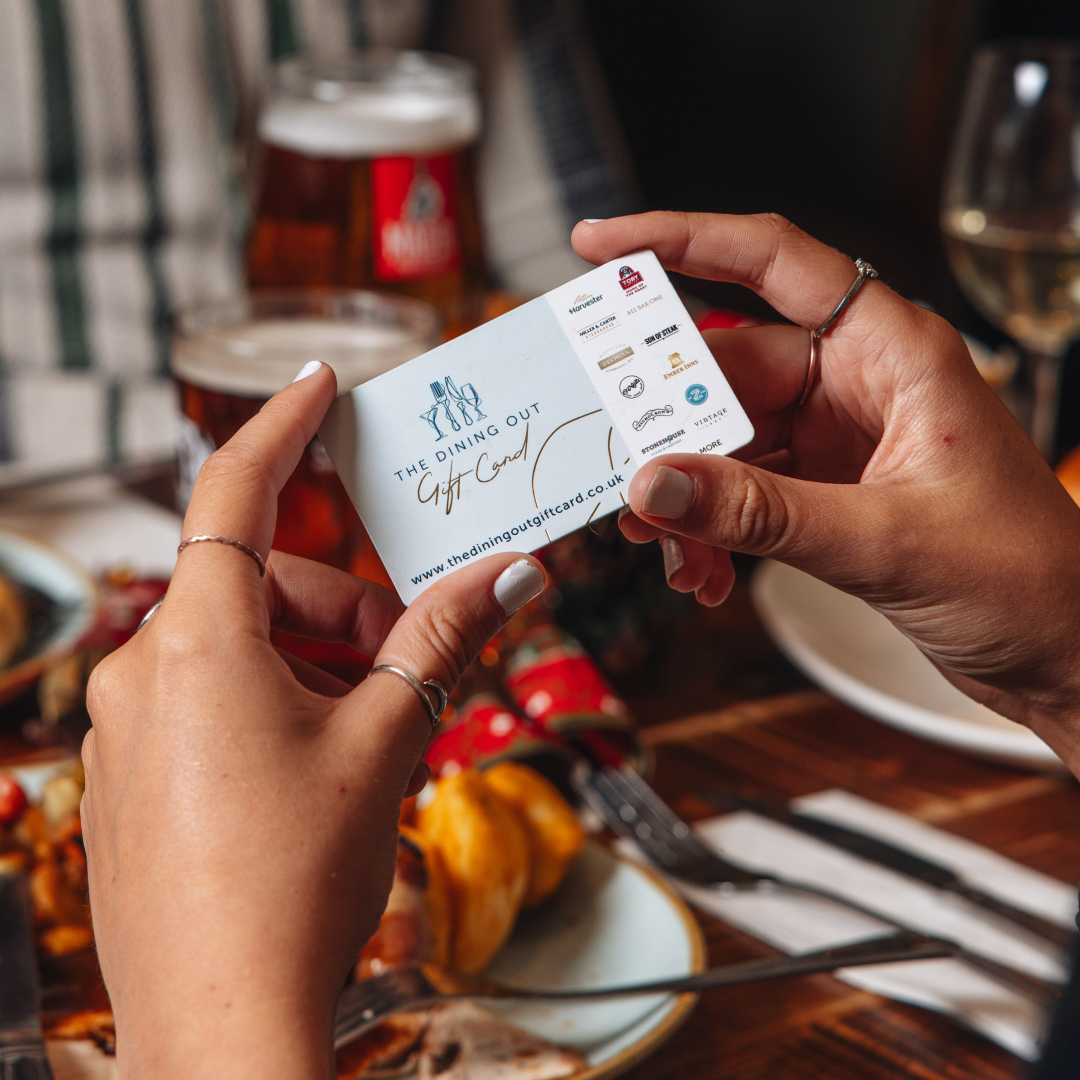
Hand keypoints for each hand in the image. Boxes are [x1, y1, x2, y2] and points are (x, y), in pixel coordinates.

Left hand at [80, 363, 545, 1078]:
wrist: (224, 1028)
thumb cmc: (296, 881)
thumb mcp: (385, 743)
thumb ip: (444, 642)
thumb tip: (513, 576)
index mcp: (194, 644)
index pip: (232, 493)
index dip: (279, 428)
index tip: (316, 387)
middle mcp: (141, 674)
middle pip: (261, 590)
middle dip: (348, 615)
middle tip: (410, 671)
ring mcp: (125, 730)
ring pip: (240, 650)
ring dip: (317, 668)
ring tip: (372, 738)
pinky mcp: (127, 778)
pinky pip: (208, 703)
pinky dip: (274, 706)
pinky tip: (317, 772)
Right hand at [573, 212, 1079, 769]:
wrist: (1063, 653)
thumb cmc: (1023, 578)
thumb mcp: (883, 539)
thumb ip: (760, 512)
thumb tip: (653, 485)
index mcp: (891, 351)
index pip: (772, 261)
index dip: (679, 240)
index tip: (600, 245)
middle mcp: (857, 382)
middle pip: (726, 371)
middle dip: (667, 428)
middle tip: (614, 466)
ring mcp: (837, 438)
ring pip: (724, 440)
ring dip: (687, 495)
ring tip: (663, 547)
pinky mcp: (825, 491)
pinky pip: (741, 491)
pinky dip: (712, 529)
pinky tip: (702, 572)